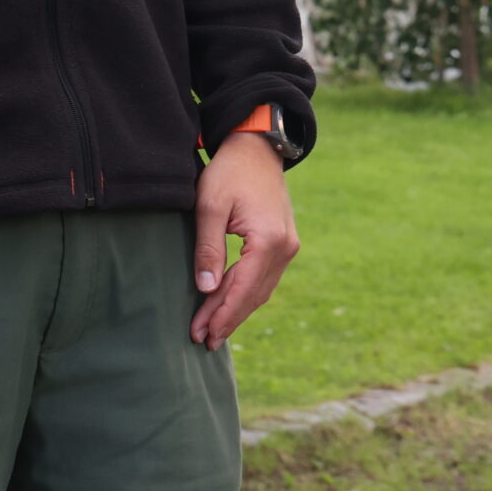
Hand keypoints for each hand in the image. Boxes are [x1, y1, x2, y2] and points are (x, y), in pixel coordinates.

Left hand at [191, 130, 300, 349]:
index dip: (222, 315)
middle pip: (253, 295)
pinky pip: (264, 278)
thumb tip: (206, 288)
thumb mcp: (209, 205)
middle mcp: (285, 249)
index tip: (203, 335)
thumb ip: (208, 248)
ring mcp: (288, 247)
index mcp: (269, 241)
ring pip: (261, 290)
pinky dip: (246, 294)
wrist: (256, 149)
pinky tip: (229, 306)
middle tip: (203, 341)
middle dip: (227, 319)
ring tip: (213, 330)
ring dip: (237, 311)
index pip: (243, 289)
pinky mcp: (283, 244)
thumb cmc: (228, 172)